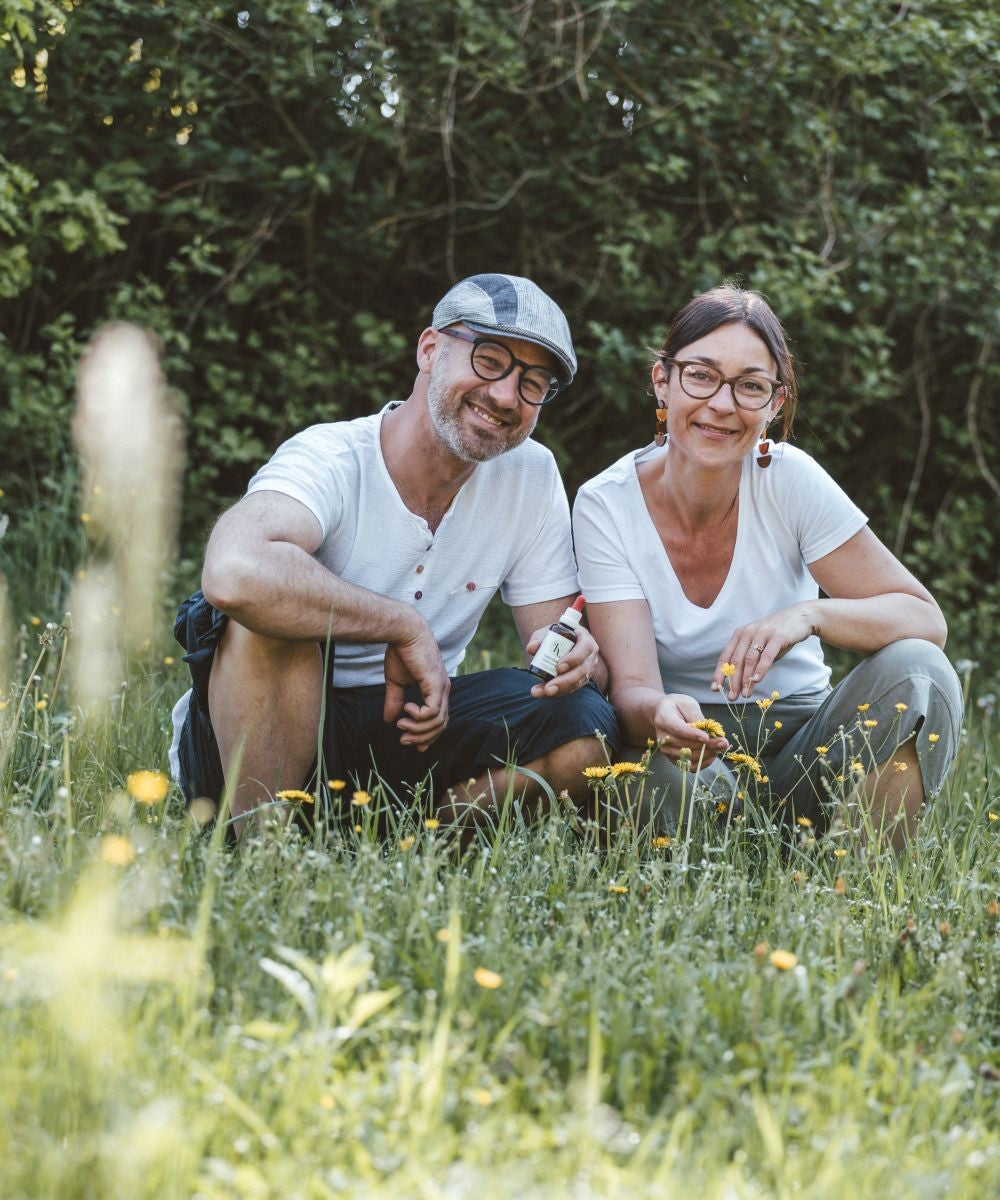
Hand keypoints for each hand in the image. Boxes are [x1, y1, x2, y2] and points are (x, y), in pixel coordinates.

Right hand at [383, 618, 450, 750]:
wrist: (404, 632)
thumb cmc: (401, 652)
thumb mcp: (396, 682)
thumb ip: (395, 701)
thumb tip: (389, 720)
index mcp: (436, 690)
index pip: (439, 720)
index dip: (428, 736)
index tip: (413, 744)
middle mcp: (443, 690)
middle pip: (441, 726)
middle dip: (422, 738)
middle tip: (404, 739)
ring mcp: (442, 688)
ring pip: (437, 722)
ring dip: (418, 729)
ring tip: (401, 723)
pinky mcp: (436, 684)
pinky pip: (432, 712)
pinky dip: (419, 717)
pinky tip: (407, 709)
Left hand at [526, 624, 600, 698]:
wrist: (561, 641)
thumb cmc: (556, 634)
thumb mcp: (546, 632)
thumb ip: (538, 638)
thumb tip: (531, 648)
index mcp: (585, 638)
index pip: (585, 648)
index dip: (574, 659)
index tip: (558, 668)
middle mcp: (590, 655)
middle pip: (582, 670)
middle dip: (565, 681)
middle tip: (548, 688)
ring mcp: (588, 668)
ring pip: (578, 682)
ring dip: (560, 690)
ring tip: (543, 692)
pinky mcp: (582, 679)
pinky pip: (572, 688)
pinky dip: (559, 692)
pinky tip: (544, 693)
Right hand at [652, 694, 728, 767]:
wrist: (663, 714)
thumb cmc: (678, 707)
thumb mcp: (688, 704)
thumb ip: (697, 717)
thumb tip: (710, 733)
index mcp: (664, 719)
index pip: (678, 730)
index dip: (693, 735)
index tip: (707, 737)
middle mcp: (663, 737)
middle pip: (685, 746)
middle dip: (707, 746)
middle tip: (724, 742)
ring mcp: (666, 750)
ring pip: (689, 758)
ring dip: (707, 754)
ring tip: (720, 747)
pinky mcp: (673, 759)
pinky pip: (690, 766)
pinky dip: (703, 762)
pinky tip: (713, 754)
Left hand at [711, 603, 815, 698]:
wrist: (799, 617)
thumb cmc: (777, 635)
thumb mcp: (759, 645)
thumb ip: (750, 660)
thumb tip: (740, 682)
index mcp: (739, 635)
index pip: (725, 657)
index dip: (719, 674)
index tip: (715, 689)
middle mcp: (748, 633)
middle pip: (736, 661)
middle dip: (732, 681)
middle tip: (732, 697)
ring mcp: (762, 634)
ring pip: (749, 660)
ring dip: (746, 679)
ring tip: (744, 694)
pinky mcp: (777, 637)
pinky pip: (766, 655)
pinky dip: (761, 669)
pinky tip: (757, 680)